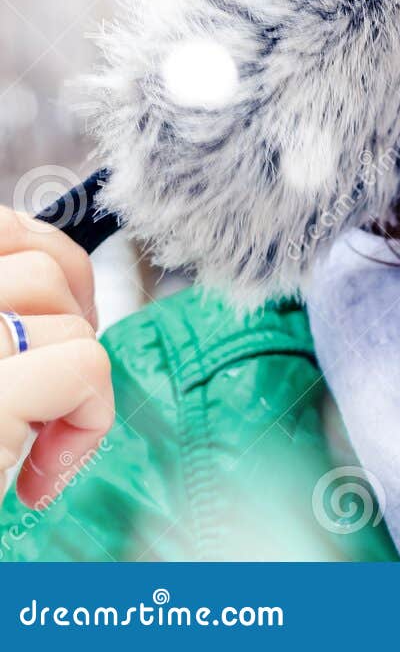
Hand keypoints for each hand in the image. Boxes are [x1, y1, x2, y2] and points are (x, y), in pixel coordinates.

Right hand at [0, 205, 112, 508]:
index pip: (2, 228)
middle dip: (67, 328)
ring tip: (27, 442)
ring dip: (71, 385)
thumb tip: (55, 278)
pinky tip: (43, 477)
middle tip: (47, 390)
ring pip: (67, 321)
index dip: (45, 264)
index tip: (45, 320)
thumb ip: (2, 319)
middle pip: (39, 270)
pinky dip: (87, 423)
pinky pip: (85, 368)